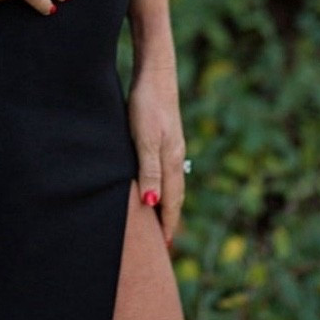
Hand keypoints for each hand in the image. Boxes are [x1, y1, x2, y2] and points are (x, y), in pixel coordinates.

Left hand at [129, 62, 186, 250]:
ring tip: (161, 219)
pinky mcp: (166, 136)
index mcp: (171, 160)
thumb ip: (149, 171)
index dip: (167, 224)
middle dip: (170, 219)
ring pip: (172, 183)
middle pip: (175, 195)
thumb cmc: (146, 104)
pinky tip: (157, 184)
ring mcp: (173, 145)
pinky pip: (166, 170)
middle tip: (164, 243)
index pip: (171, 201)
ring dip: (168, 203)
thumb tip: (152, 204)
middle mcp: (175, 156)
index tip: (163, 247)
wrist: (155, 72)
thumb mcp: (144, 139)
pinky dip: (164, 185)